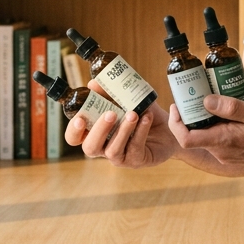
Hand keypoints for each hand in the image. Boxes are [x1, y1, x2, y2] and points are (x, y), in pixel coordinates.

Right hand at [63, 81, 178, 167]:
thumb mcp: (126, 100)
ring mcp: (119, 157)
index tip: (80, 118)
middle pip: (90, 147)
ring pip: (113, 150)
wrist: (169, 128)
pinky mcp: (136, 160)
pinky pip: (135, 148)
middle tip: (111, 113)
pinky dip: (140, 131)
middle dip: (99, 130)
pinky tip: (147, 117)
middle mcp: (103, 147)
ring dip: (123, 130)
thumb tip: (93, 83)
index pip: (75, 137)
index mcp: (95, 132)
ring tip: (134, 114)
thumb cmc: (141, 113)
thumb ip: (109, 92)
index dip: (74, 131)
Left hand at [167, 93, 243, 169]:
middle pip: (194, 134)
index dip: (176, 123)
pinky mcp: (234, 154)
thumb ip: (231, 108)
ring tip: (213, 97)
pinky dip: (217, 124)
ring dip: (206, 118)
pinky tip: (228, 110)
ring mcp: (228, 155)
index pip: (186, 138)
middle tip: (196, 93)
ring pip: (207, 136)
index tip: (177, 105)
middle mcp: (222, 152)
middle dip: (191, 115)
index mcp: (224, 141)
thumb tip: (205, 101)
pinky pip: (218, 139)